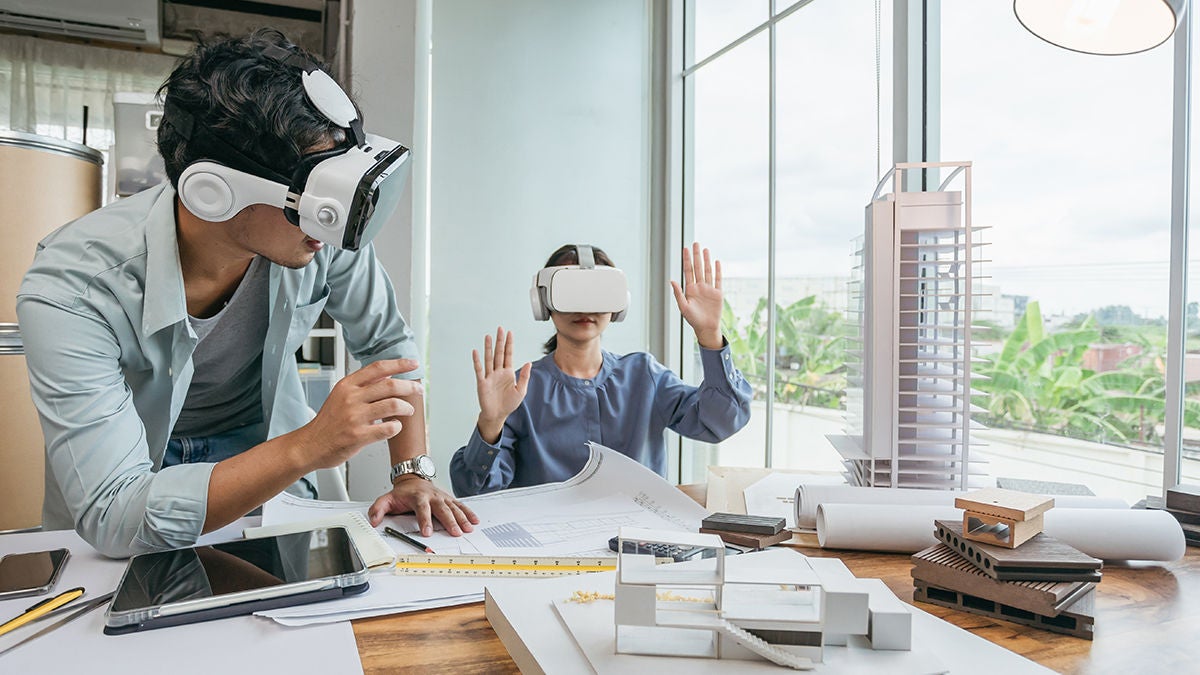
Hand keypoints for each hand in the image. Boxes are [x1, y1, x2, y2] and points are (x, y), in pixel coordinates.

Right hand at [294, 359, 420, 469]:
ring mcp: (354, 417)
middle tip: (418, 390)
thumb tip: (388, 374)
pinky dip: (396, 427)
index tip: (413, 363)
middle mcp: (351, 398)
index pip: (378, 368)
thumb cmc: (328, 422)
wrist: (311, 445)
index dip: (399, 364)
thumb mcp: (341, 396)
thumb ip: (363, 385)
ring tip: (408, 411)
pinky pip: (388, 428)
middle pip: (390, 385)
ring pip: (392, 405)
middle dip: (410, 387)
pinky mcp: (358, 435)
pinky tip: (394, 427)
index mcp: (347, 385)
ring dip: (406, 408)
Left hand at [368, 477, 478, 536]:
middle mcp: (432, 496)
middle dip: (449, 521)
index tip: (427, 532)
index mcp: (418, 497)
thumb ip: (378, 510)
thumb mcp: (386, 499)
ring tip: (467, 529)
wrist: (413, 478)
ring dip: (462, 518)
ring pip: (453, 507)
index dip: (425, 520)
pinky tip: (474, 521)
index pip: (422, 509)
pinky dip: (468, 512)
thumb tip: (374, 520)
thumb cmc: (402, 493)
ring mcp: (442, 497)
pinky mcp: (449, 499)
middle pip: (442, 509)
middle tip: (454, 532)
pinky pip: (460, 505)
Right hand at [473, 327, 531, 443]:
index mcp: (508, 373)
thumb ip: (524, 376)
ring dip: (488, 348)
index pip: (508, 355)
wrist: (498, 415)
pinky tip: (475, 352)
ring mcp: (489, 376)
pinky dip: (477, 361)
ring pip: (489, 359)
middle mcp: (498, 372)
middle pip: (499, 353)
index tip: (510, 333)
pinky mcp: (482, 382)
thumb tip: (528, 363)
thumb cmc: (509, 404)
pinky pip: (479, 370)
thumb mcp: (521, 391)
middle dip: (500, 341)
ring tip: (488, 336)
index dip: (509, 344)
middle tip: (500, 329)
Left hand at [670, 242, 724, 348]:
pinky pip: (718, 279)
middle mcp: (699, 287)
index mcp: (690, 289)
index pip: (688, 271)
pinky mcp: (717, 293)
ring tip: (705, 249)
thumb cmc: (693, 320)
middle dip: (696, 256)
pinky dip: (717, 271)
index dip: (687, 260)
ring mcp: (709, 289)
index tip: (685, 249)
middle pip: (698, 268)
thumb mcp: (683, 307)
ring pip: (707, 271)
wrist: (706, 328)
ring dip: (706, 260)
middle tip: (695, 244)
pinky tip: (716, 262)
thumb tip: (672, 280)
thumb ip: (678, 293)